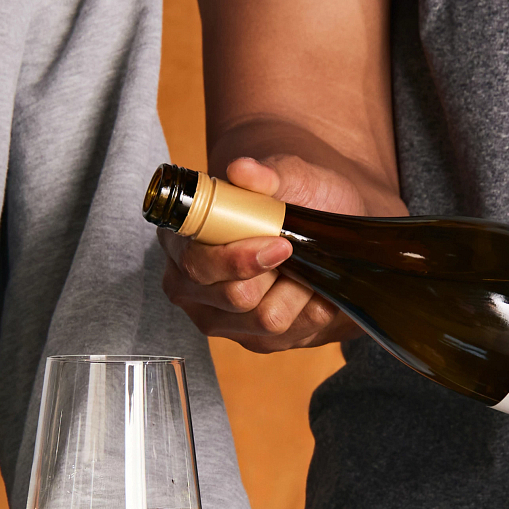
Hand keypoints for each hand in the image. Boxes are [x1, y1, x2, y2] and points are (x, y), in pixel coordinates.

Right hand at [158, 155, 376, 351]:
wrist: (327, 225)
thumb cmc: (297, 197)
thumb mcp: (289, 177)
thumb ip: (266, 175)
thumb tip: (243, 170)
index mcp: (181, 239)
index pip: (197, 264)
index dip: (238, 260)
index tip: (280, 244)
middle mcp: (189, 284)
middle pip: (233, 297)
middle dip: (277, 275)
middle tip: (296, 248)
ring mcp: (217, 316)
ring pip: (265, 320)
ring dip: (298, 291)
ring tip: (307, 266)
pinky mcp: (249, 339)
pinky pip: (289, 336)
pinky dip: (313, 311)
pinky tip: (315, 289)